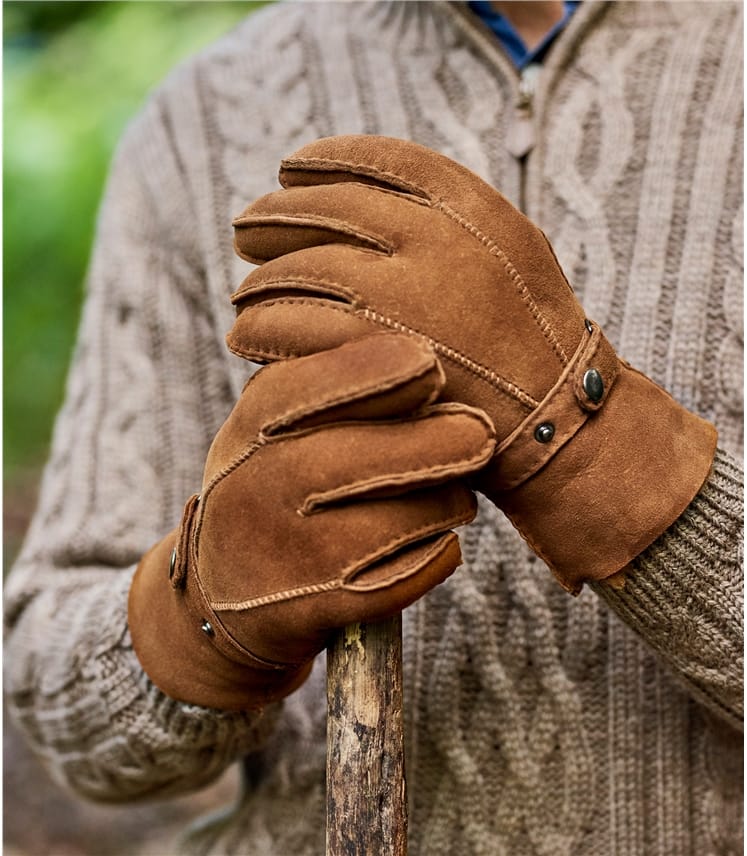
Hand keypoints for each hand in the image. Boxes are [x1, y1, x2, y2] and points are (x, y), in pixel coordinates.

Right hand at [128, 333, 494, 709]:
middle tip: (479, 433)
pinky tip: (431, 540)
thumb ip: (328, 383)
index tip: (429, 362)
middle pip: (368, 458)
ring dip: (446, 502)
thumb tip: (423, 351)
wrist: (226, 595)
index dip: (382, 371)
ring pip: (403, 520)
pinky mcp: (318, 609)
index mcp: (252, 426)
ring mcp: (288, 553)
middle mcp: (261, 488)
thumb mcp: (273, 425)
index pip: (317, 385)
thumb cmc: (274, 485)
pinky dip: (437, 554)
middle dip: (440, 440)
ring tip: (450, 493)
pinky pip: (410, 576)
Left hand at [229, 135, 715, 592]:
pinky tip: (249, 333)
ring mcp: (404, 298)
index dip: (320, 161)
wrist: (560, 420)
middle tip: (245, 229)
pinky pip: (293, 328)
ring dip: (260, 279)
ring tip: (247, 291)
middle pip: (321, 210)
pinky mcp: (377, 356)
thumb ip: (448, 213)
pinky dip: (263, 327)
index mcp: (471, 205)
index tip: (290, 169)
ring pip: (299, 270)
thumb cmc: (533, 336)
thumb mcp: (512, 249)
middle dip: (272, 216)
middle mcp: (435, 240)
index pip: (374, 160)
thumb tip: (366, 186)